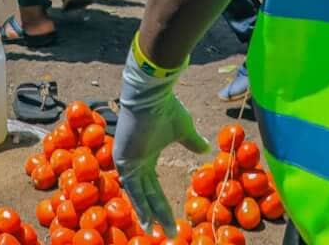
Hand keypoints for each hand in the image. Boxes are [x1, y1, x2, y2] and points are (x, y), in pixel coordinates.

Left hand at [113, 47, 209, 232]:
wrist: (152, 96)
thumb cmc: (166, 110)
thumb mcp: (183, 130)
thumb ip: (192, 142)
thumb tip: (206, 148)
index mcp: (146, 158)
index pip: (153, 188)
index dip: (161, 205)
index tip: (171, 222)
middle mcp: (135, 163)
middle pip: (146, 195)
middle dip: (157, 215)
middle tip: (166, 233)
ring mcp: (127, 162)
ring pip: (138, 195)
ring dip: (147, 214)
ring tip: (156, 232)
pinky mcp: (122, 159)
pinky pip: (130, 187)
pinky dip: (138, 203)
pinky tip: (145, 219)